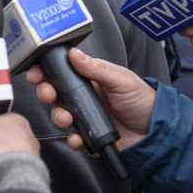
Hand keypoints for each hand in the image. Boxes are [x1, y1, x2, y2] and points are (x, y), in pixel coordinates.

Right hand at [26, 48, 154, 151]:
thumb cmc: (141, 100)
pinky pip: (73, 138)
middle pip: (55, 92)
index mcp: (89, 78)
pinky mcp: (89, 136)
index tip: (36, 72)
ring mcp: (84, 116)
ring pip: (60, 115)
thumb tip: (73, 53)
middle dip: (46, 92)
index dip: (46, 71)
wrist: (156, 132)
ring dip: (57, 116)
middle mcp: (83, 96)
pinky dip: (72, 139)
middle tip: (48, 93)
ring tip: (66, 118)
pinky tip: (77, 138)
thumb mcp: (121, 79)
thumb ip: (96, 68)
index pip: (61, 71)